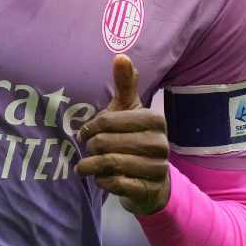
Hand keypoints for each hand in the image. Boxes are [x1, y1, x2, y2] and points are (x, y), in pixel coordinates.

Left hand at [76, 54, 170, 215]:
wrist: (152, 181)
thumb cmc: (134, 137)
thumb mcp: (129, 109)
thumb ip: (125, 83)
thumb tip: (121, 55)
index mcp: (155, 120)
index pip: (109, 120)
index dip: (92, 127)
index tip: (85, 132)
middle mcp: (160, 144)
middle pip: (107, 143)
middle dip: (91, 147)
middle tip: (88, 150)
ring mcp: (157, 168)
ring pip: (110, 164)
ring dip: (92, 165)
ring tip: (86, 165)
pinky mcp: (149, 189)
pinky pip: (116, 184)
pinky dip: (102, 181)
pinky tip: (101, 178)